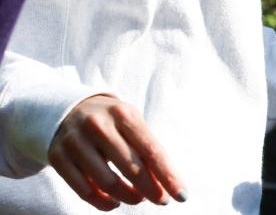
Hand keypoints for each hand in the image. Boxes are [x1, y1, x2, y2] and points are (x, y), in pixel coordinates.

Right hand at [48, 94, 184, 209]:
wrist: (68, 109)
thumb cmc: (111, 121)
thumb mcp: (130, 123)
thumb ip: (147, 148)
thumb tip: (165, 183)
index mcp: (123, 113)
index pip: (151, 150)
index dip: (167, 175)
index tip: (181, 195)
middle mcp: (98, 125)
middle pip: (131, 167)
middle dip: (150, 189)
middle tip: (161, 200)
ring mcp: (75, 142)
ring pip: (107, 182)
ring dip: (127, 197)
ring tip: (137, 198)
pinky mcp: (58, 158)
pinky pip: (84, 190)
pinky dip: (103, 202)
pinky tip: (114, 202)